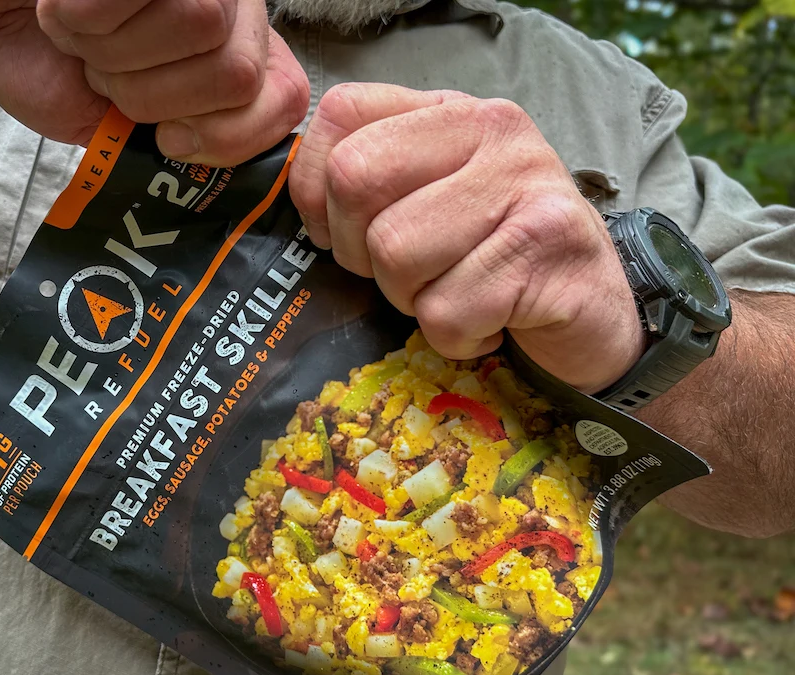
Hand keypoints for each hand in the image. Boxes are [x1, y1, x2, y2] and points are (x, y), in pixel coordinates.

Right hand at [0, 0, 308, 163]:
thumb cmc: (52, 71)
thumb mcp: (118, 133)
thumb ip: (178, 150)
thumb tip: (214, 172)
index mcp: (235, 60)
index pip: (286, 99)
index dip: (230, 135)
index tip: (170, 139)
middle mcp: (231, 11)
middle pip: (237, 73)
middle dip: (154, 97)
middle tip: (109, 78)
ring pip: (201, 26)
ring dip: (117, 55)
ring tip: (85, 41)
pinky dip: (84, 20)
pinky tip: (66, 10)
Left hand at [288, 83, 644, 392]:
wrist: (594, 316)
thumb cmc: (496, 264)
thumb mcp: (433, 205)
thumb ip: (374, 184)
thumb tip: (303, 202)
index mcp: (450, 112)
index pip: (342, 114)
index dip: (316, 188)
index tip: (346, 234)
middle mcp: (492, 129)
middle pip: (355, 181)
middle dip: (362, 253)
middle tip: (410, 276)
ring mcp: (526, 182)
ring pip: (395, 252)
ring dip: (414, 300)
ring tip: (460, 295)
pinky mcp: (548, 246)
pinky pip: (445, 311)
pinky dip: (457, 338)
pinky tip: (493, 323)